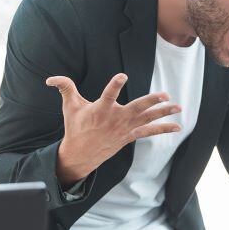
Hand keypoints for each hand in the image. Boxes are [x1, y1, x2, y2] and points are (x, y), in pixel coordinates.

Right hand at [47, 73, 181, 184]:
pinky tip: (177, 127)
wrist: (81, 153)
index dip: (115, 85)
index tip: (123, 76)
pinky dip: (163, 129)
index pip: (108, 95)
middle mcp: (115, 119)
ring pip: (147, 119)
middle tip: (164, 95)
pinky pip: (150, 132)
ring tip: (178, 107)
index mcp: (100, 110)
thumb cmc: (76, 127)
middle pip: (137, 108)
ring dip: (164, 113)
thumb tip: (50, 79)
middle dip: (151, 102)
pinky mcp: (130, 136)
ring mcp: (125, 128)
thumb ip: (65, 88)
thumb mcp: (69, 107)